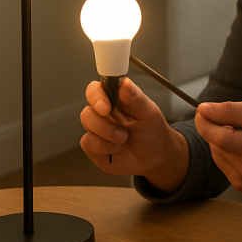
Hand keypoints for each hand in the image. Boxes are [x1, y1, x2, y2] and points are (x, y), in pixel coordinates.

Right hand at [80, 78, 187, 192]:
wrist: (155, 158)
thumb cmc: (152, 132)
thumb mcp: (149, 113)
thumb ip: (136, 97)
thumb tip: (125, 82)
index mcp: (115, 99)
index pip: (96, 89)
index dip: (97, 95)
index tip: (107, 106)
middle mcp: (103, 113)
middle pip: (88, 107)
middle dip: (102, 117)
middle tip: (121, 124)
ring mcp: (97, 129)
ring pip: (87, 123)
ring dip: (107, 132)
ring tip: (124, 137)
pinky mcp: (94, 146)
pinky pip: (87, 142)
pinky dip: (104, 146)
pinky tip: (117, 148)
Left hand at [195, 100, 241, 193]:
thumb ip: (230, 109)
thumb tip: (203, 109)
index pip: (221, 138)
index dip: (205, 123)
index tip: (201, 110)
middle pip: (215, 145)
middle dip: (214, 128)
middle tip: (227, 119)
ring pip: (215, 153)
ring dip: (220, 140)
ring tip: (241, 135)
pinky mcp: (241, 185)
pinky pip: (221, 163)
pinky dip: (225, 152)